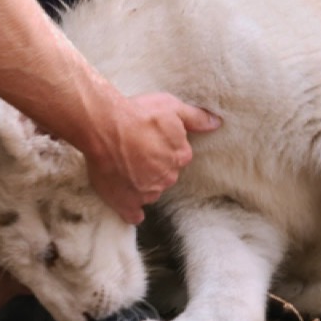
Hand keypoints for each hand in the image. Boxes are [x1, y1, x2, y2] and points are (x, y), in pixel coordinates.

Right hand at [84, 92, 221, 223]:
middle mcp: (167, 178)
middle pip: (165, 175)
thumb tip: (216, 123)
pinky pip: (134, 214)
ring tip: (124, 167)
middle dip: (154, 165)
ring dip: (142, 183)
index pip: (178, 156)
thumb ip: (195, 117)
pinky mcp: (126, 203)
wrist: (104, 127)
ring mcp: (147, 193)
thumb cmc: (137, 114)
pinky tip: (128, 202)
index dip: (164, 147)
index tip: (151, 139)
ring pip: (150, 191)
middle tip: (136, 150)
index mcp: (180, 156)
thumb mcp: (171, 106)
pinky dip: (132, 209)